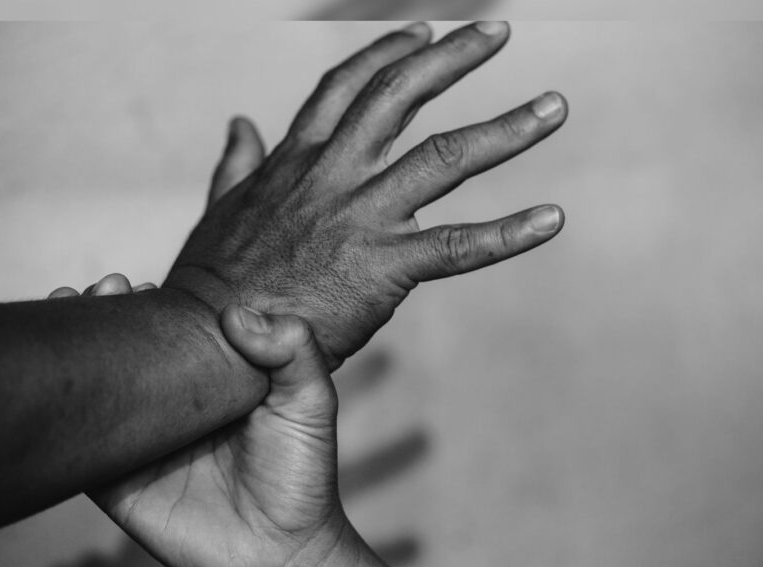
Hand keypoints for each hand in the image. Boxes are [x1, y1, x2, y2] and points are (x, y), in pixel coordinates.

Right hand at [52, 275, 393, 566]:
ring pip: (97, 387)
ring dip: (77, 347)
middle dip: (104, 311)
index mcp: (211, 379)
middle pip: (126, 348)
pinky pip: (80, 443)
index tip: (139, 283)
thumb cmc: (301, 475)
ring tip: (74, 309)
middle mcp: (171, 404)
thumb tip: (237, 313)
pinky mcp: (116, 479)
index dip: (149, 302)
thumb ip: (293, 350)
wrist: (281, 552)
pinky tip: (56, 381)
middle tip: (104, 289)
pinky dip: (61, 413)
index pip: (170, 329)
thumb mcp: (310, 401)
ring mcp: (141, 439)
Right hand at [166, 21, 566, 368]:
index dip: (386, 52)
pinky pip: (458, 246)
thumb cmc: (211, 283)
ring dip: (507, 129)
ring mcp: (360, 217)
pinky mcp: (382, 267)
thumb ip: (236, 163)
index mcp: (295, 160)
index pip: (346, 87)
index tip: (421, 30)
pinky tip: (552, 219)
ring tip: (554, 107)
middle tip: (497, 33)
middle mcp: (333, 174)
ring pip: (446, 156)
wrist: (207, 341)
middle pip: (400, 95)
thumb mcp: (217, 208)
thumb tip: (239, 123)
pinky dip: (509, 233)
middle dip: (452, 57)